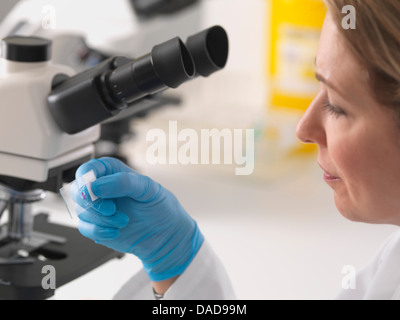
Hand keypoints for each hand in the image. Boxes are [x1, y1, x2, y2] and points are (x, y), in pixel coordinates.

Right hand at [73, 157, 203, 281]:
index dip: (86, 180)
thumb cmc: (160, 206)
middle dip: (92, 203)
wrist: (166, 235)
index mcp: (113, 172)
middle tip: (110, 209)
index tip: (95, 191)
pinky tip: (115, 231)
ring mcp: (99, 208)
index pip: (88, 169)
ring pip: (81, 211)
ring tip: (122, 220)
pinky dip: (98, 231)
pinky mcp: (98, 226)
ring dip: (100, 219)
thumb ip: (123, 182)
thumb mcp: (147, 188)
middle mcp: (103, 189)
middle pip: (78, 191)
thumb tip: (97, 186)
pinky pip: (85, 228)